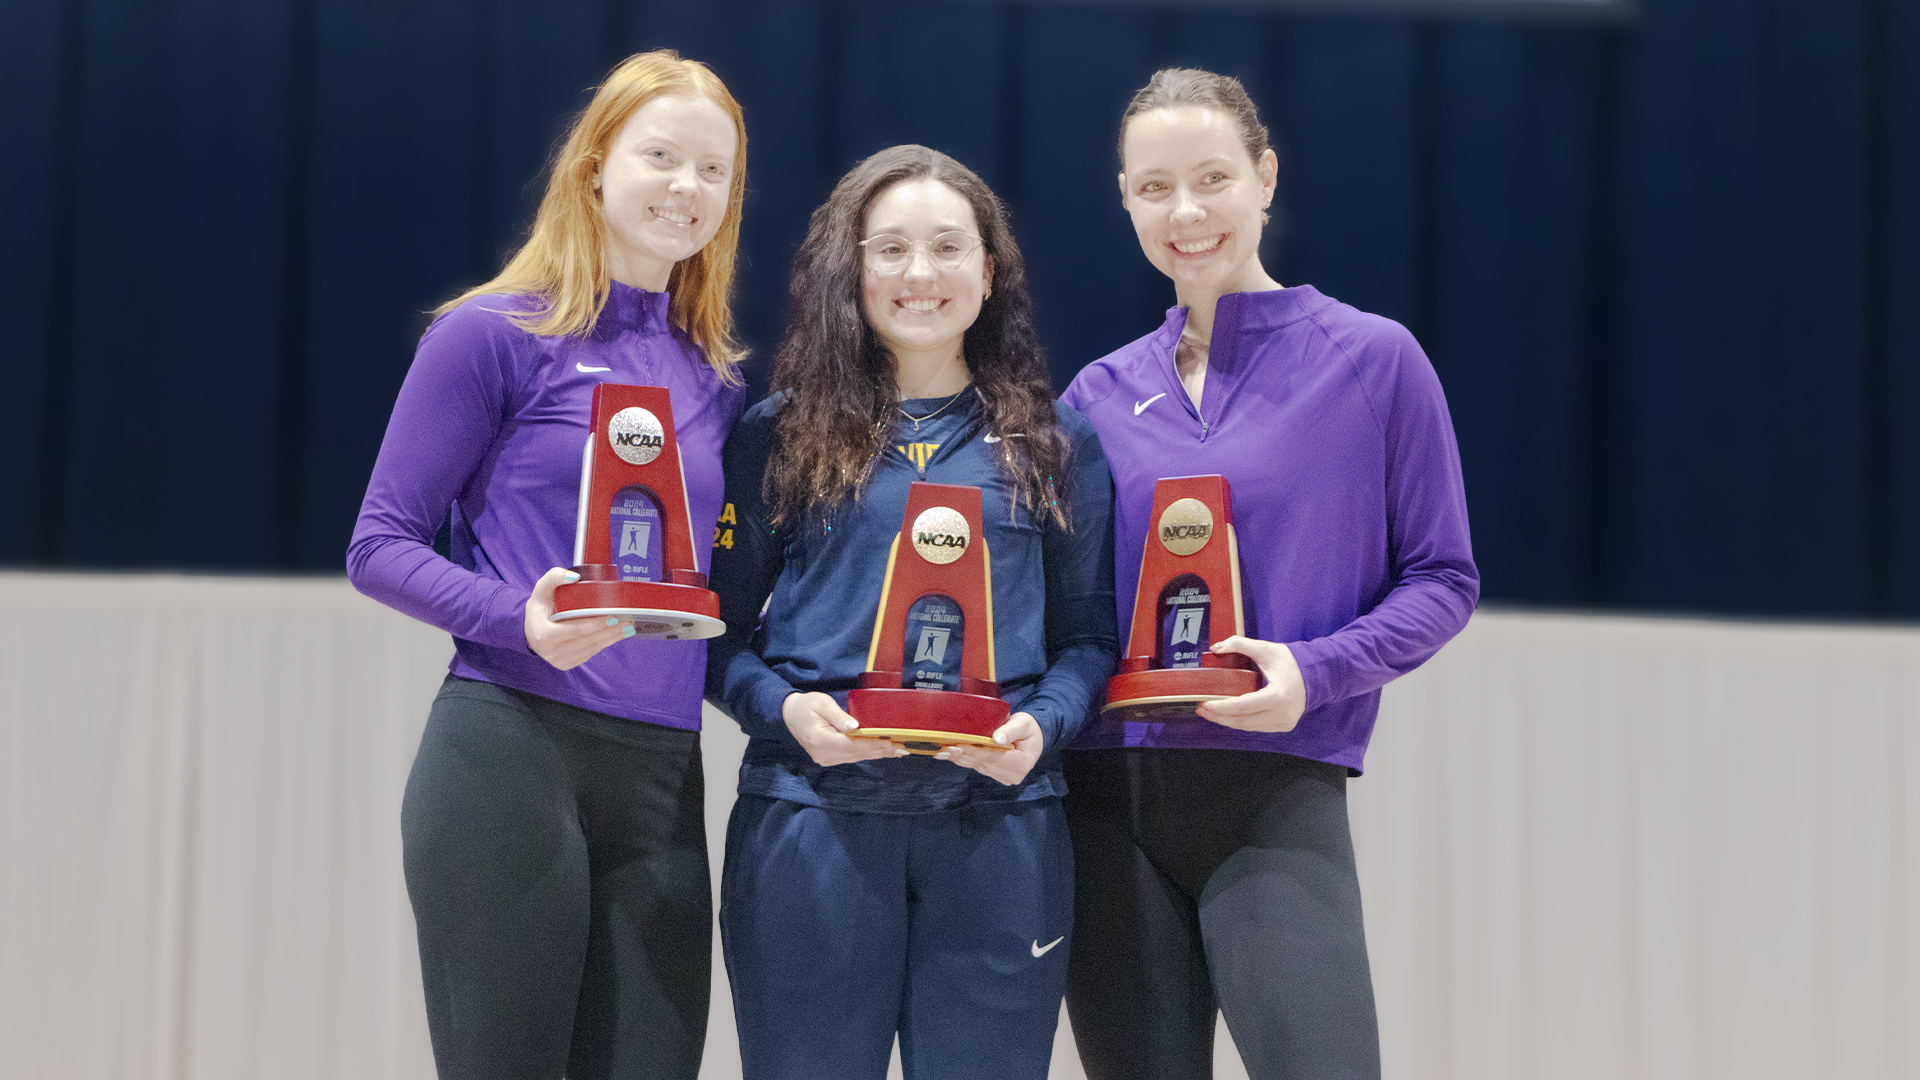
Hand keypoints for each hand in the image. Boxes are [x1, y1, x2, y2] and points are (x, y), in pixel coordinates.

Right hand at [524, 567, 631, 670]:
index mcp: (544, 634)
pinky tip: (614, 636)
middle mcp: (550, 651)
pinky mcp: (565, 664)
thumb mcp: (541, 589)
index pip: (575, 630)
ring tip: (626, 629)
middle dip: (609, 631)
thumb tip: (574, 577)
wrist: (528, 629)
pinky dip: (602, 645)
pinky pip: (588, 654)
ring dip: (610, 639)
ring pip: (590, 649)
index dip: (595, 624)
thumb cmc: (539, 607)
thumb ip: (555, 577)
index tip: (612, 617)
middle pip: (586, 641)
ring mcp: (558, 660)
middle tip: (626, 622)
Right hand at [783, 691, 905, 766]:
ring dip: (877, 754)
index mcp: (821, 740)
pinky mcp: (828, 758)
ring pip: (856, 757)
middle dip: (881, 751)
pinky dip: (867, 754)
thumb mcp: (822, 704)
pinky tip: (880, 751)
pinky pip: (851, 757)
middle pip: (857, 754)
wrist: (790, 714)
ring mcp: (825, 759)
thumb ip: (839, 716)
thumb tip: (856, 727)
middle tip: (902, 749)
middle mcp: (823, 754)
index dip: (874, 745)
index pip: (853, 745)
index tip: (892, 743)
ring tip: (897, 751)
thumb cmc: (806, 705)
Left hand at [938, 712, 1042, 785]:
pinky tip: (950, 755)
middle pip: (983, 764)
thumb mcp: (1023, 724)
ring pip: (977, 766)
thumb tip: (997, 738)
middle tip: (943, 748)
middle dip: (962, 755)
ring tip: (942, 751)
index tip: (958, 745)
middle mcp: (1012, 775)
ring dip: (959, 758)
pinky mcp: (996, 775)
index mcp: (1021, 763)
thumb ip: (1011, 730)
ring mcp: (1004, 777)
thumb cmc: (1028, 729)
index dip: (974, 752)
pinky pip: (977, 767)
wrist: (1032, 738)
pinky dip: (964, 760)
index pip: (993, 758)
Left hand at [1194, 636, 1306, 732]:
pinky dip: (1242, 721)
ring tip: (1210, 713)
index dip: (1221, 707)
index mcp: (1278, 696)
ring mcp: (1284, 722)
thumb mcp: (1265, 649)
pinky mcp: (1284, 726)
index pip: (1243, 706)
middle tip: (1201, 709)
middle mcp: (1282, 713)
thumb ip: (1239, 644)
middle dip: (1219, 716)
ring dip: (1228, 721)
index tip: (1204, 703)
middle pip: (1243, 720)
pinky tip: (1228, 716)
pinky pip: (1257, 727)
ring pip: (1248, 727)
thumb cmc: (1290, 661)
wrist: (1315, 674)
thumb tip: (1215, 647)